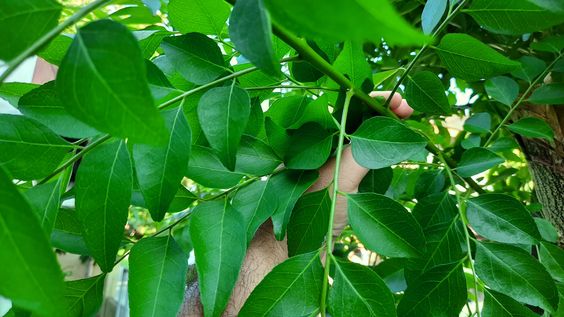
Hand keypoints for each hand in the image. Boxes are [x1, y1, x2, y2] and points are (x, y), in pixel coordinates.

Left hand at [308, 91, 412, 236]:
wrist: (286, 254)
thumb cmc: (305, 214)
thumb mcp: (339, 180)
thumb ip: (363, 154)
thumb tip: (392, 133)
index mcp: (306, 138)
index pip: (342, 108)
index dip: (372, 102)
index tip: (400, 102)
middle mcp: (312, 148)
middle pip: (350, 121)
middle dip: (379, 113)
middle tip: (408, 111)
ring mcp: (321, 167)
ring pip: (354, 141)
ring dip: (378, 133)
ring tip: (403, 126)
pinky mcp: (330, 186)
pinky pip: (355, 162)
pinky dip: (373, 156)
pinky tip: (388, 159)